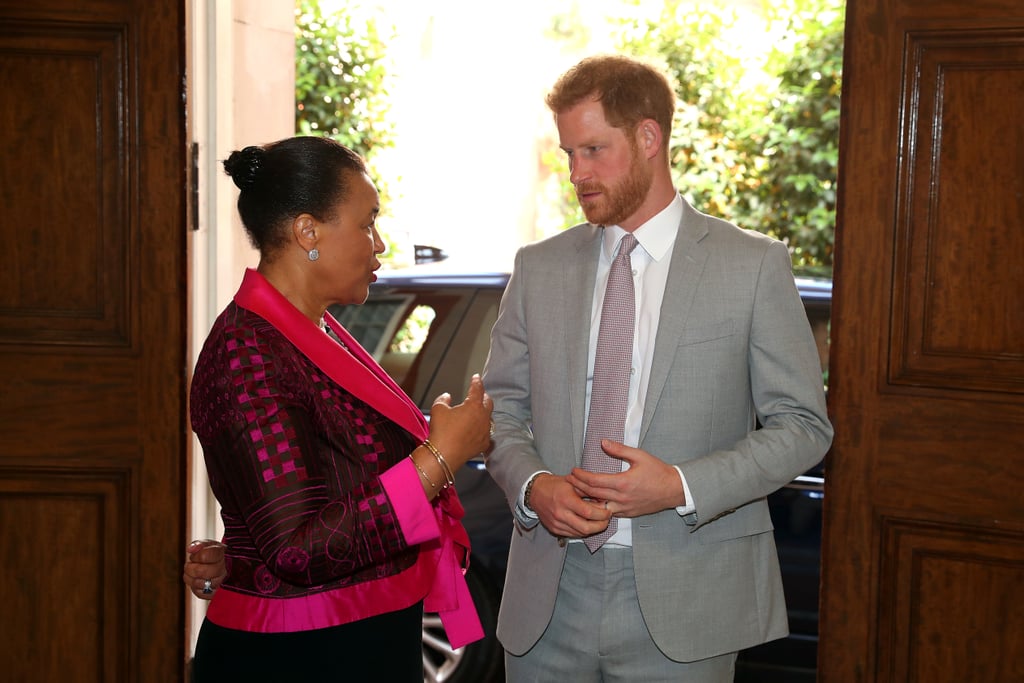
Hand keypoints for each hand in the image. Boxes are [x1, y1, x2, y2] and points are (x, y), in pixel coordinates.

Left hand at [183, 539, 226, 599]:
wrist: (226, 564)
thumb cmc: (215, 554)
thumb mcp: (208, 545)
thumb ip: (199, 544)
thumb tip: (190, 549)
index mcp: (222, 554)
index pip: (204, 556)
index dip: (195, 556)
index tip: (196, 555)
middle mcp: (224, 569)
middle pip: (200, 571)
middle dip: (190, 567)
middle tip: (192, 564)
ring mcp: (220, 583)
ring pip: (197, 583)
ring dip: (191, 578)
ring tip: (195, 572)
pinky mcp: (215, 594)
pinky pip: (199, 593)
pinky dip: (195, 587)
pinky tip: (199, 580)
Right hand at [426, 374, 493, 471]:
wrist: (443, 455)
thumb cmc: (441, 431)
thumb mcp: (438, 409)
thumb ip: (443, 399)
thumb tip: (447, 396)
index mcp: (474, 405)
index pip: (478, 389)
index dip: (477, 381)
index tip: (476, 378)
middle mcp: (483, 417)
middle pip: (488, 402)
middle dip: (483, 396)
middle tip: (478, 394)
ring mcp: (485, 431)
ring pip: (488, 418)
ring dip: (483, 414)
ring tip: (476, 413)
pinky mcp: (484, 444)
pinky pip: (486, 433)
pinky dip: (482, 429)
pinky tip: (477, 430)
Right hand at [528, 473, 612, 538]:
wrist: (536, 492)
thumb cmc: (555, 486)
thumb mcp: (573, 482)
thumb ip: (589, 491)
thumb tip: (604, 500)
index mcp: (566, 500)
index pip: (589, 513)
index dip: (602, 514)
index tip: (608, 511)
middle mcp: (560, 514)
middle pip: (586, 528)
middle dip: (601, 525)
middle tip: (606, 520)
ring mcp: (557, 523)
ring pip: (581, 533)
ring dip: (592, 529)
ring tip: (598, 521)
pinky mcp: (554, 529)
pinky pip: (573, 534)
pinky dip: (582, 531)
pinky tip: (586, 523)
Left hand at [564, 440, 684, 517]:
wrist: (673, 490)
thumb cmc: (658, 471)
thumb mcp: (639, 456)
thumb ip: (619, 450)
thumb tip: (602, 442)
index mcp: (623, 483)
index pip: (594, 481)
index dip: (581, 476)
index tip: (573, 470)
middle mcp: (622, 498)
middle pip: (592, 494)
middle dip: (578, 486)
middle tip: (568, 480)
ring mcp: (624, 508)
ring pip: (598, 507)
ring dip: (585, 499)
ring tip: (575, 492)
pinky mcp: (628, 514)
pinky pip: (608, 512)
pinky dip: (598, 507)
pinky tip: (591, 502)